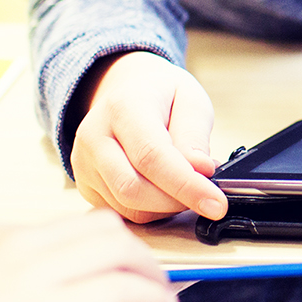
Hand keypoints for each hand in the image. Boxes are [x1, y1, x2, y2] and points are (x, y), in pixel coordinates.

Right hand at [72, 51, 225, 222]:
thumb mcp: (190, 100)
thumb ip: (194, 136)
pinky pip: (121, 212)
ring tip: (187, 185)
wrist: (127, 89)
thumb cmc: (162, 95)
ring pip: (127, 207)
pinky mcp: (86, 185)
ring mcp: (84, 164)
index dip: (186, 186)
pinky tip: (166, 191)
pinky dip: (152, 210)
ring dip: (167, 207)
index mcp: (122, 107)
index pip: (152, 157)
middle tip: (208, 193)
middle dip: (177, 201)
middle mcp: (94, 137)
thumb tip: (200, 171)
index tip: (217, 204)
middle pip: (133, 189)